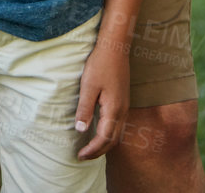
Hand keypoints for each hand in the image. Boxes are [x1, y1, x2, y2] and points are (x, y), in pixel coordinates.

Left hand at [74, 39, 129, 159]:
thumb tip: (81, 130)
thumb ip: (85, 109)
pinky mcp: (122, 101)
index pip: (104, 139)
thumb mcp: (88, 86)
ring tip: (90, 148)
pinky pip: (117, 125)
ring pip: (117, 134)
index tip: (80, 156)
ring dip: (104, 144)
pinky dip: (108, 134)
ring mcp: (124, 107)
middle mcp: (122, 112)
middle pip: (113, 140)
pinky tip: (99, 131)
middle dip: (99, 151)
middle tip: (83, 156)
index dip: (92, 150)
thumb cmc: (100, 65)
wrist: (115, 48)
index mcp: (114, 110)